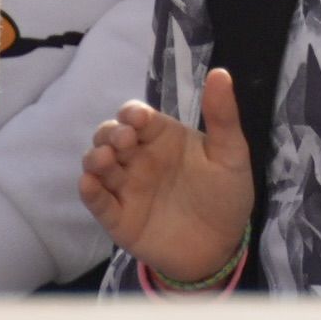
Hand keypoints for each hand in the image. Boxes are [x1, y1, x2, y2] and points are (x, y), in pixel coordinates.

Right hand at [83, 67, 257, 283]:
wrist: (223, 246)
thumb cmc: (226, 195)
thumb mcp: (231, 154)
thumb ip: (223, 116)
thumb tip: (219, 72)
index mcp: (162, 137)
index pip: (136, 116)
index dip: (132, 113)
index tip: (138, 119)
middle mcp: (139, 159)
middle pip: (110, 136)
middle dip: (111, 133)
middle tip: (125, 140)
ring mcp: (126, 188)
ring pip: (97, 165)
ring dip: (95, 158)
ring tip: (105, 159)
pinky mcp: (119, 218)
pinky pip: (97, 202)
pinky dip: (89, 192)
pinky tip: (89, 183)